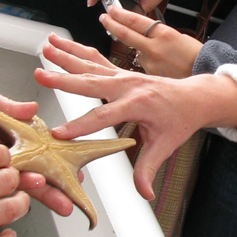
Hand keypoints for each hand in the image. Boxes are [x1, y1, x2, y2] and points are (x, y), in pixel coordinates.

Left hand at [0, 64, 72, 217]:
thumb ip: (4, 104)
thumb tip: (33, 108)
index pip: (33, 148)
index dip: (53, 160)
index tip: (74, 171)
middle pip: (24, 172)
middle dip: (48, 186)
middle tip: (67, 200)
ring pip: (5, 184)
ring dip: (27, 193)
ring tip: (47, 198)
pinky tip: (10, 202)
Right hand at [37, 36, 236, 197]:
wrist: (194, 97)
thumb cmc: (180, 119)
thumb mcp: (165, 146)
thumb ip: (148, 169)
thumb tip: (144, 193)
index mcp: (138, 103)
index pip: (104, 116)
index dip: (81, 126)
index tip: (60, 133)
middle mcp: (128, 85)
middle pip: (91, 82)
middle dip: (64, 80)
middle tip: (41, 76)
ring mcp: (123, 75)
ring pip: (90, 64)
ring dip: (66, 55)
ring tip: (46, 47)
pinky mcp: (120, 72)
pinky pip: (95, 59)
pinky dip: (76, 51)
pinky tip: (59, 43)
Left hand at [100, 3, 201, 77]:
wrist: (206, 72)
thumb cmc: (195, 54)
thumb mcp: (178, 36)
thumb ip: (158, 35)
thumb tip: (145, 34)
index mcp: (163, 33)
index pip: (135, 20)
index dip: (120, 14)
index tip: (111, 9)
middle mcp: (154, 47)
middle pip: (125, 34)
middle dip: (111, 25)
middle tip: (104, 18)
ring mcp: (150, 63)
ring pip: (135, 51)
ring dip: (135, 48)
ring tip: (153, 51)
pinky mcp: (150, 75)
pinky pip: (142, 65)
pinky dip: (146, 62)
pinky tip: (159, 64)